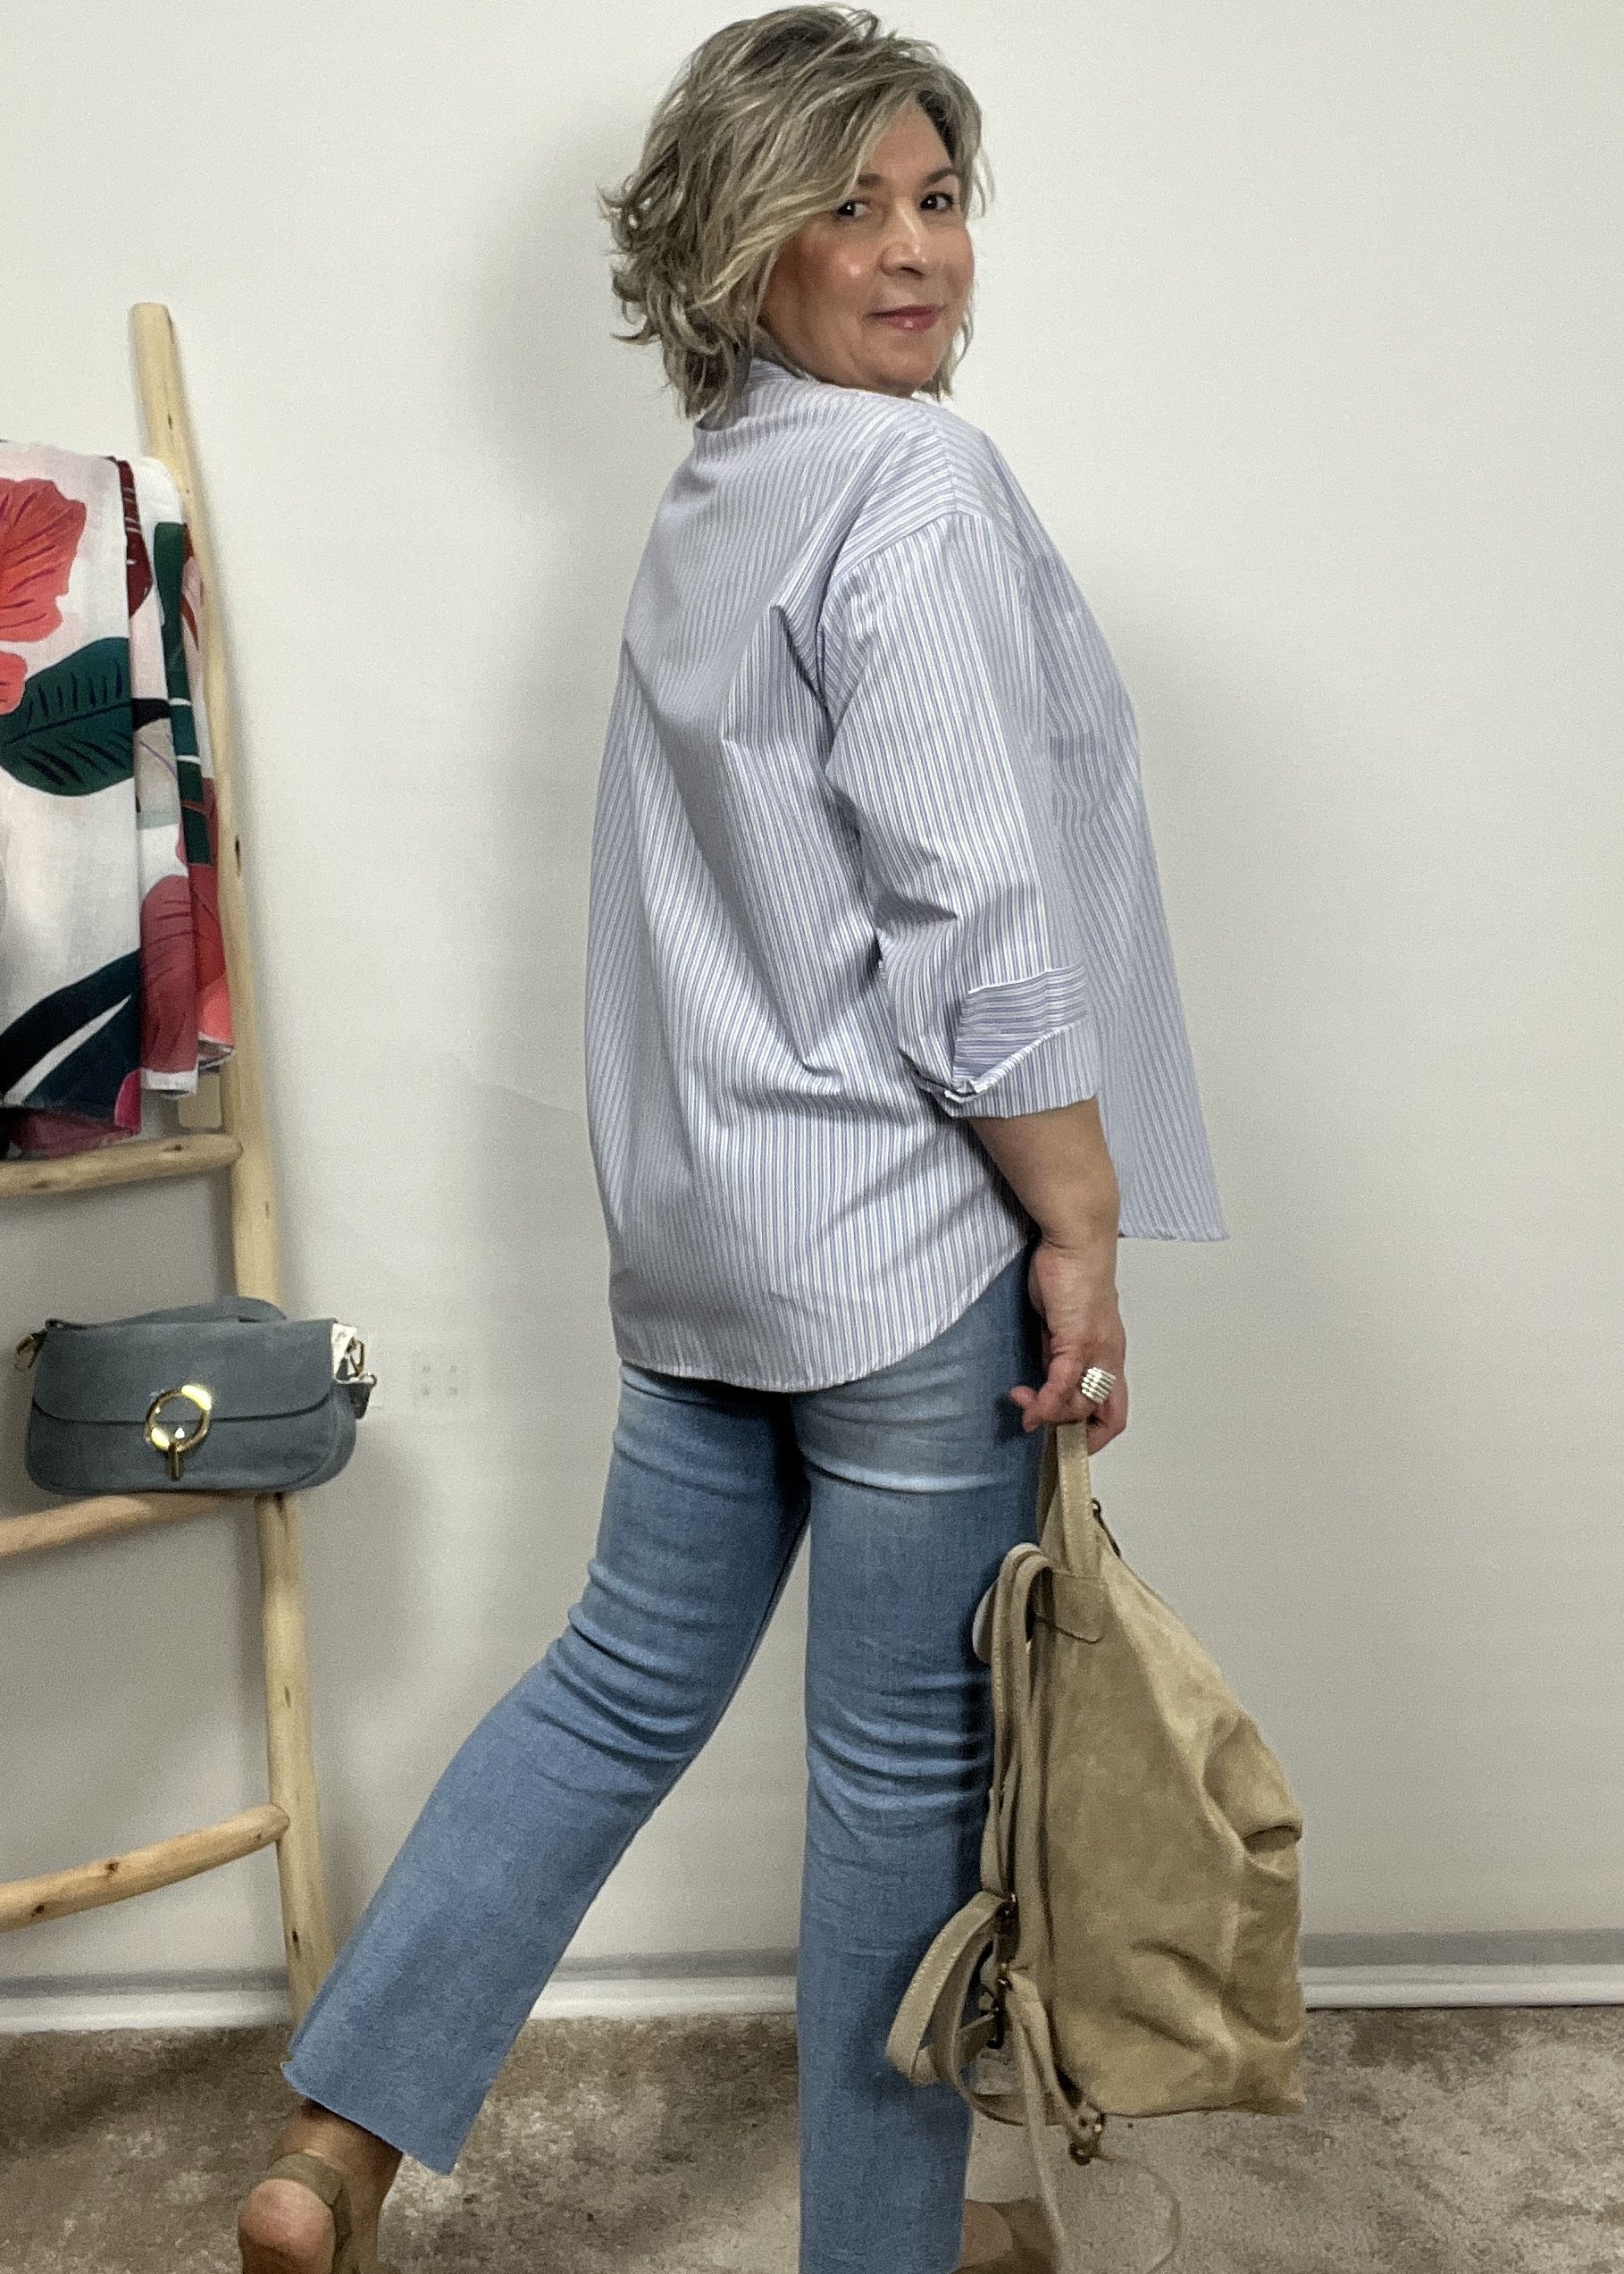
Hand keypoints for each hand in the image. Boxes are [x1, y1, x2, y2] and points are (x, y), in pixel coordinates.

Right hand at [1007, 1234, 1127, 1448]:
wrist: (1077, 1240)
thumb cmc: (1070, 1271)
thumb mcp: (1063, 1323)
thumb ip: (1058, 1353)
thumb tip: (1047, 1377)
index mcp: (1109, 1353)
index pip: (1114, 1410)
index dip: (1094, 1433)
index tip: (1065, 1439)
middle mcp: (1109, 1357)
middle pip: (1107, 1417)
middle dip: (1077, 1436)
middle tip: (1044, 1432)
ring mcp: (1096, 1352)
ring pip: (1080, 1405)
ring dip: (1050, 1417)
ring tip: (1023, 1409)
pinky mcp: (1076, 1342)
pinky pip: (1061, 1385)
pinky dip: (1044, 1403)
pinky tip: (1027, 1408)